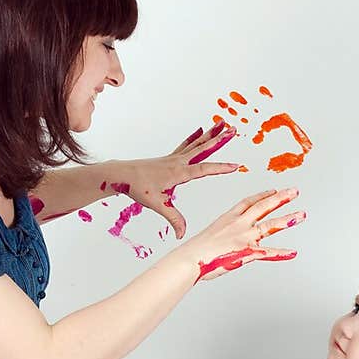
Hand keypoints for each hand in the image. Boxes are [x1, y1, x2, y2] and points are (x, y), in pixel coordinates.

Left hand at [110, 122, 239, 237]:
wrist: (122, 175)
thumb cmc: (138, 187)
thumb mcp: (157, 205)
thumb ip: (173, 219)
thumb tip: (182, 235)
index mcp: (178, 173)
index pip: (204, 169)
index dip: (220, 168)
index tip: (236, 166)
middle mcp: (178, 162)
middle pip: (203, 148)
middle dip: (220, 139)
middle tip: (233, 130)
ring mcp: (174, 158)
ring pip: (197, 144)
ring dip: (211, 134)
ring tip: (222, 123)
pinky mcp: (169, 159)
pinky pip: (186, 145)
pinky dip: (194, 137)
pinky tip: (200, 130)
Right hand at [183, 187, 305, 281]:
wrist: (190, 259)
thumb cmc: (195, 253)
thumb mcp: (207, 238)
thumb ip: (220, 239)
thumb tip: (221, 245)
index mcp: (228, 219)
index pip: (248, 202)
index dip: (262, 195)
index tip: (272, 190)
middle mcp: (238, 224)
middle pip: (263, 207)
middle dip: (280, 198)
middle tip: (294, 191)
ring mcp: (244, 237)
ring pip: (270, 225)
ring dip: (287, 219)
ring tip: (301, 215)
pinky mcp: (247, 251)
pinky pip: (268, 252)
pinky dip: (281, 253)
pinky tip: (292, 253)